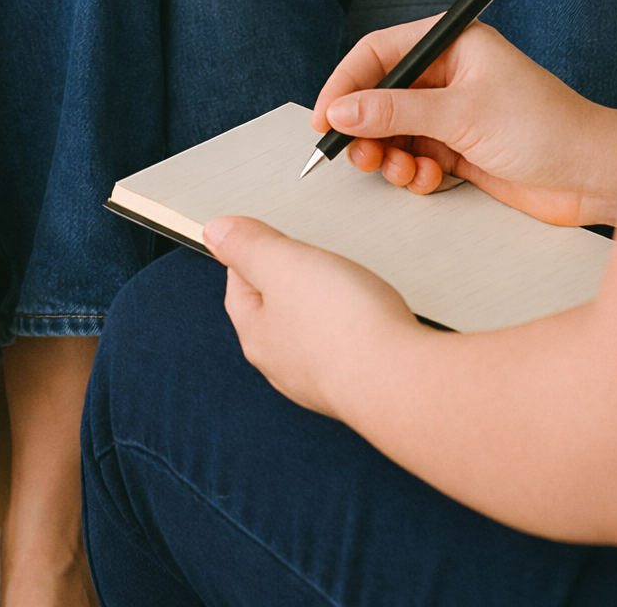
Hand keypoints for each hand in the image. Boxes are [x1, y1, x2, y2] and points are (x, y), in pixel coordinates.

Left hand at [203, 215, 421, 420]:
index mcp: (256, 334)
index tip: (271, 235)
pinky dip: (351, 327)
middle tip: (309, 256)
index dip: (253, 253)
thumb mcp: (283, 265)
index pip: (238, 285)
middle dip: (289, 281)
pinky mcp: (358, 384)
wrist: (402, 383)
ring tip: (343, 283)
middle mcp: (283, 364)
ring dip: (322, 305)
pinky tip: (368, 316)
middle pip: (274, 310)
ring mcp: (321, 379)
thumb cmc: (341, 325)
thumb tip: (215, 231)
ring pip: (310, 331)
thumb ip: (248, 245)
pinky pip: (344, 347)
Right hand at [312, 19, 616, 226]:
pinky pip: (413, 157)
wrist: (593, 177)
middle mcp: (449, 73)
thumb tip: (341, 111)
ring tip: (403, 171)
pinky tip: (432, 179)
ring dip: (389, 155)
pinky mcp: (458, 148)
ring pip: (392, 131)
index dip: (345, 83)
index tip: (324, 118)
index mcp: (453, 43)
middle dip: (365, 128)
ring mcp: (452, 112)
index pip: (379, 52)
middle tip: (360, 156)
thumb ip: (395, 112)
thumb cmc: (546, 128)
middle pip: (380, 95)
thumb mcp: (462, 116)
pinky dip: (413, 172)